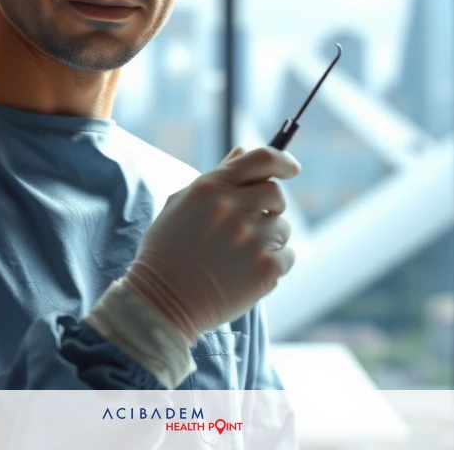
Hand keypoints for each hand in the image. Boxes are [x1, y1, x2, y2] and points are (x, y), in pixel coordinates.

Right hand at [121, 146, 299, 341]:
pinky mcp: (266, 268)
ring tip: (239, 255)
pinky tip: (246, 272)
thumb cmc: (167, 252)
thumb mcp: (181, 205)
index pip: (261, 159)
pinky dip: (273, 264)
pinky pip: (287, 256)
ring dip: (269, 238)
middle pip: (277, 193)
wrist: (162, 302)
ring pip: (283, 227)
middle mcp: (233, 209)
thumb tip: (243, 152)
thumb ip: (216, 176)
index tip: (291, 168)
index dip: (282, 160)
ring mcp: (252, 239)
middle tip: (253, 222)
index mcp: (211, 188)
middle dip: (271, 205)